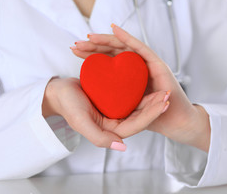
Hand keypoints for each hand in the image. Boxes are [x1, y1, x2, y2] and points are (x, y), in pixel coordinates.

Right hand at [42, 78, 170, 150]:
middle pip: (140, 114)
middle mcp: (115, 121)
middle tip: (168, 93)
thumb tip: (123, 147)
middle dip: (155, 105)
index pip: (137, 124)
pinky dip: (139, 88)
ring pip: (137, 104)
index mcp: (111, 130)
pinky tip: (148, 79)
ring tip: (163, 86)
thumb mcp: (81, 122)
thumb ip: (99, 138)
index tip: (164, 103)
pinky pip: (129, 94)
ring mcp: (115, 109)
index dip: (152, 114)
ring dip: (151, 96)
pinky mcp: (113, 98)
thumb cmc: (68, 106)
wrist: (58, 92)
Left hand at [71, 25, 210, 151]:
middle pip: (112, 51)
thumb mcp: (125, 110)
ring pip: (123, 47)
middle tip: (76, 44)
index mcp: (127, 76)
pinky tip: (114, 29)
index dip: (91, 54)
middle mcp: (136, 67)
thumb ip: (113, 104)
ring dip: (106, 39)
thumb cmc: (153, 117)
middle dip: (94, 45)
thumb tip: (91, 99)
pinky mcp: (157, 63)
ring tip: (90, 37)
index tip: (75, 50)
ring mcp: (146, 64)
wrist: (174, 122)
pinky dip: (127, 37)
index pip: (106, 61)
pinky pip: (140, 48)